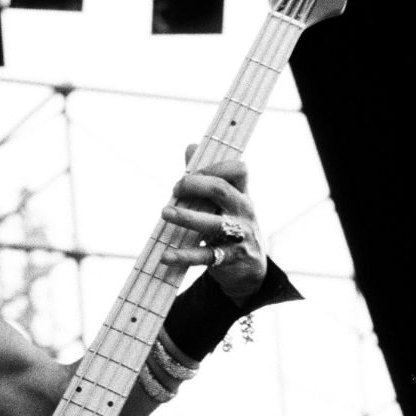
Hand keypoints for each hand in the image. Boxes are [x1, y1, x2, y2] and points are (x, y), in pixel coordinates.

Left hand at [158, 149, 267, 303]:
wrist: (250, 268)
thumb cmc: (230, 226)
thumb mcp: (225, 203)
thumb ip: (207, 177)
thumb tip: (191, 147)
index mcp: (241, 195)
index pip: (238, 170)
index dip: (213, 166)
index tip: (191, 173)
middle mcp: (243, 212)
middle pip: (221, 190)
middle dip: (194, 185)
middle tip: (174, 189)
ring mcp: (239, 236)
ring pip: (214, 223)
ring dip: (187, 217)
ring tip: (165, 212)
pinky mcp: (231, 258)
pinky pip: (206, 255)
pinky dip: (184, 255)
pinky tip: (166, 255)